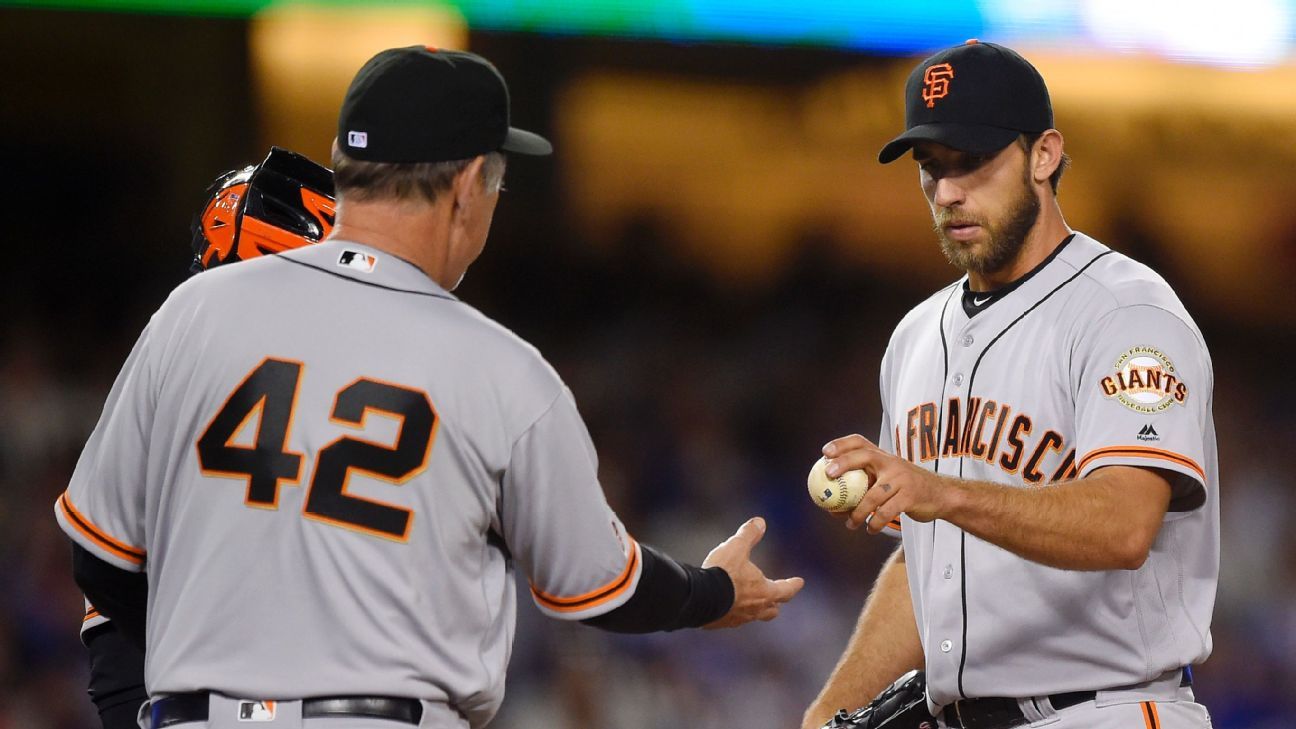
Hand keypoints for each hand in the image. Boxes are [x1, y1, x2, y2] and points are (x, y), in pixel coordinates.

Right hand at [701, 517, 804, 627]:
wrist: (699, 597)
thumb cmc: (723, 572)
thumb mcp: (736, 547)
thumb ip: (749, 534)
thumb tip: (760, 522)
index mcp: (764, 592)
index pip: (786, 590)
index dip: (793, 585)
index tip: (800, 582)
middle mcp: (755, 609)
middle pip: (772, 610)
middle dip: (776, 603)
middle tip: (777, 598)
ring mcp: (738, 619)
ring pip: (753, 617)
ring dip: (755, 609)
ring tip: (751, 603)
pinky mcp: (721, 624)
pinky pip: (732, 620)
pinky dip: (733, 613)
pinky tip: (727, 607)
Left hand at [822, 435, 953, 533]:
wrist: (942, 495)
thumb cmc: (907, 488)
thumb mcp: (889, 478)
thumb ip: (866, 485)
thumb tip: (831, 505)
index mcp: (883, 456)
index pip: (860, 442)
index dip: (841, 444)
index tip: (824, 453)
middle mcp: (891, 463)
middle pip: (865, 456)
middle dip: (844, 463)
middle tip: (829, 475)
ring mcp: (901, 479)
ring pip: (873, 495)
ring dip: (857, 512)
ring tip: (850, 524)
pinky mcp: (909, 496)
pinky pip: (886, 512)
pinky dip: (875, 523)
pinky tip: (870, 529)